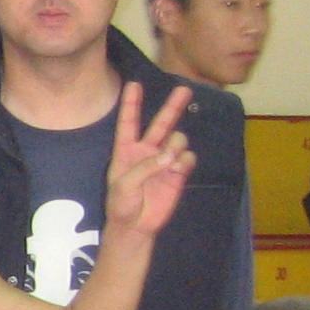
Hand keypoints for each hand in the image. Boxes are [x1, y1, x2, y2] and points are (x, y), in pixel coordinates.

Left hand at [105, 80, 195, 240]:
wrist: (136, 226)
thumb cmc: (122, 204)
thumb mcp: (124, 185)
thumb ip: (145, 167)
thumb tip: (170, 154)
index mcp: (126, 150)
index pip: (129, 122)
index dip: (131, 103)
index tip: (133, 83)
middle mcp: (146, 151)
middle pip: (161, 123)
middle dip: (172, 106)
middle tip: (184, 89)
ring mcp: (164, 160)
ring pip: (177, 139)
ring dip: (175, 145)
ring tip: (168, 160)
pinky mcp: (178, 172)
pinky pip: (187, 157)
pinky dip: (184, 161)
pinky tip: (177, 170)